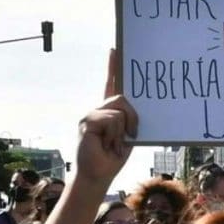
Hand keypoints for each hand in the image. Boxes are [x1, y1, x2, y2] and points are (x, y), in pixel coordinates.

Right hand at [76, 50, 138, 185]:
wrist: (98, 174)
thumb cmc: (114, 157)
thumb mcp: (127, 135)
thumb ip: (130, 119)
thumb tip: (135, 108)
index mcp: (109, 111)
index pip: (111, 84)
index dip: (113, 67)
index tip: (116, 49)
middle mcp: (99, 109)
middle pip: (122, 98)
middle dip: (133, 118)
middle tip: (131, 136)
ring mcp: (91, 114)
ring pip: (119, 110)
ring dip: (123, 131)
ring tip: (113, 144)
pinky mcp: (87, 120)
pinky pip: (112, 119)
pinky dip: (114, 135)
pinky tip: (106, 144)